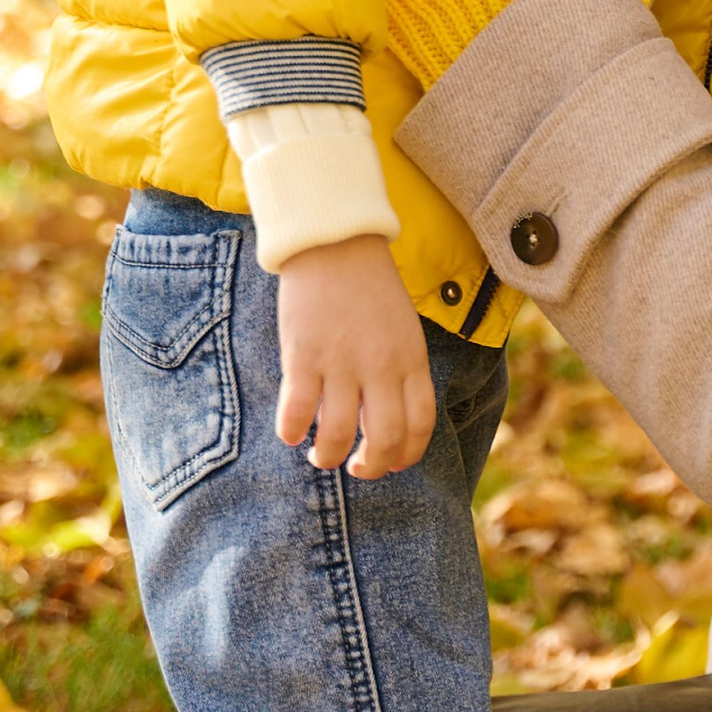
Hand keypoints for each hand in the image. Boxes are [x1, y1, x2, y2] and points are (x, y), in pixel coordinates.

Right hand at [276, 235, 437, 474]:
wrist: (335, 243)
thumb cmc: (370, 288)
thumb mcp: (404, 329)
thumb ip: (401, 371)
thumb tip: (385, 418)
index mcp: (411, 359)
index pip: (421, 424)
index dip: (407, 454)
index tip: (394, 464)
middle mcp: (381, 366)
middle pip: (385, 439)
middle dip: (372, 467)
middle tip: (357, 468)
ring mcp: (341, 363)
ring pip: (340, 435)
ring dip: (329, 456)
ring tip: (322, 455)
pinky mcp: (303, 356)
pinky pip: (297, 412)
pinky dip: (292, 432)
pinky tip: (291, 433)